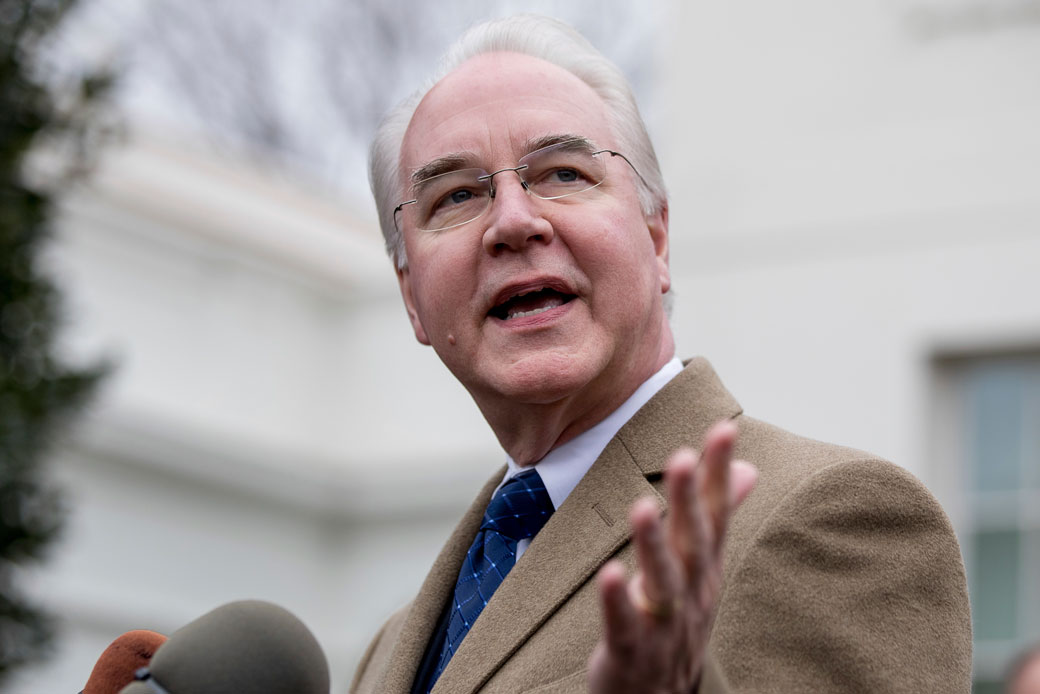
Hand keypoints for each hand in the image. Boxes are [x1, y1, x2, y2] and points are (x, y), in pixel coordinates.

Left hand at [587, 421, 756, 693]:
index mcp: (704, 567)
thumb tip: (749, 468)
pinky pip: (625, 625)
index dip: (718, 471)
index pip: (715, 512)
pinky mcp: (631, 651)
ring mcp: (665, 625)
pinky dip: (619, 601)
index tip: (723, 428)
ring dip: (653, 545)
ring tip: (643, 508)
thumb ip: (721, 515)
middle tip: (682, 456)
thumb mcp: (703, 567)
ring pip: (663, 583)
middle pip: (693, 542)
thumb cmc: (680, 620)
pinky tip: (611, 574)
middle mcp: (692, 592)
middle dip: (689, 499)